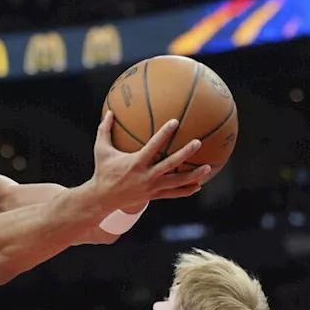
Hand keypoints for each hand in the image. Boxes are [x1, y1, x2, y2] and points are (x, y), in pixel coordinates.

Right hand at [89, 112, 211, 207]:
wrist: (103, 199)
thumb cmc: (103, 171)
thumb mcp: (101, 150)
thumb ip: (104, 130)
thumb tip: (108, 111)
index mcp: (136, 163)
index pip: (153, 146)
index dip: (164, 133)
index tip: (175, 122)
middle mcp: (146, 176)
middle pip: (171, 164)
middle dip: (185, 153)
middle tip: (198, 142)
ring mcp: (152, 187)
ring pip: (177, 182)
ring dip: (193, 175)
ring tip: (208, 168)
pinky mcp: (154, 196)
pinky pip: (174, 193)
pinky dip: (186, 190)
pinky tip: (198, 185)